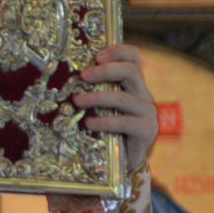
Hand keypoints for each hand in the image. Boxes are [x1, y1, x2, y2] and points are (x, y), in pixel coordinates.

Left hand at [68, 44, 158, 171]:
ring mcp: (147, 112)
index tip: (96, 56)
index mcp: (133, 84)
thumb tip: (66, 78)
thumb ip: (94, 90)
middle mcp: (143, 94)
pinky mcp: (147, 130)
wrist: (126, 162)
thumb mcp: (103, 106)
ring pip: (123, 98)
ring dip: (97, 98)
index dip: (118, 51)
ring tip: (77, 101)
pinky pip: (124, 122)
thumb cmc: (110, 130)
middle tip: (83, 76)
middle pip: (131, 71)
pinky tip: (89, 124)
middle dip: (105, 71)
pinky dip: (104, 122)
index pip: (134, 57)